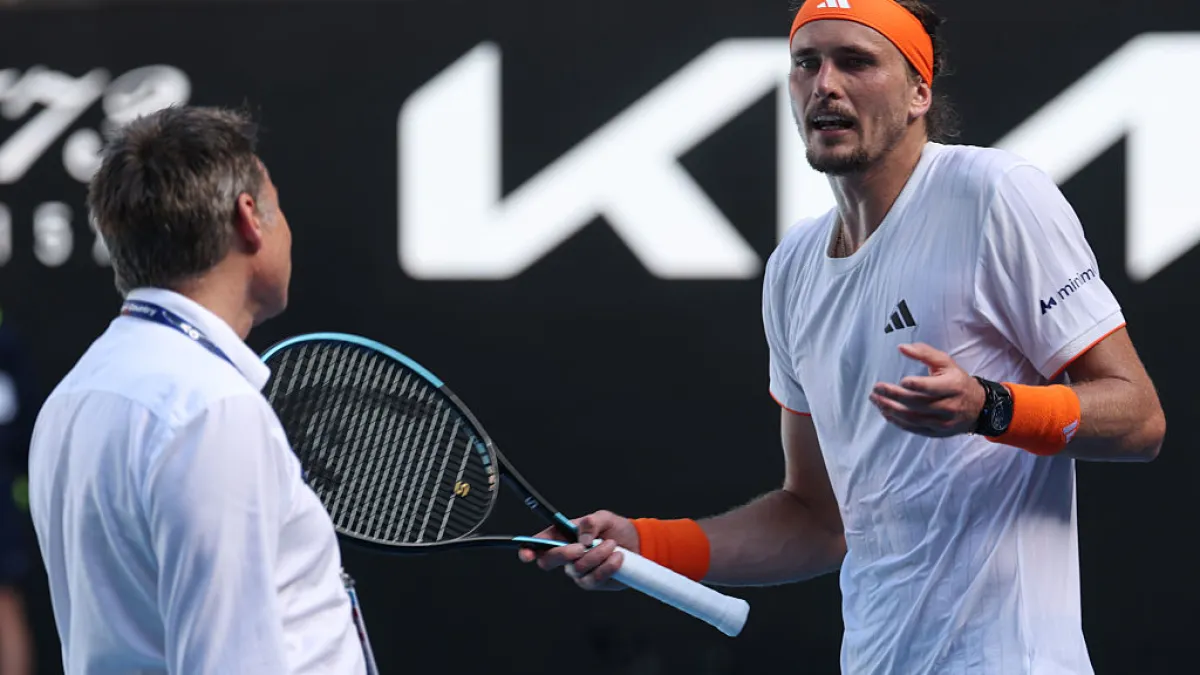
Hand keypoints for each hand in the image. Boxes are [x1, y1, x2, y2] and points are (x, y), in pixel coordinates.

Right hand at [517, 510, 639, 590]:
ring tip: (612, 544)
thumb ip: (591, 522)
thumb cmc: (614, 529)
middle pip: (548, 562)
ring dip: (597, 555)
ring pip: (576, 569)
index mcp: (561, 536)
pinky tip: (618, 557)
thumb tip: (582, 538)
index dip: (527, 550)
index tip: (526, 554)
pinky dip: (608, 566)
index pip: (538, 544)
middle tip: (583, 547)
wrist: (635, 543)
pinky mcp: (591, 582)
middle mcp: (565, 556)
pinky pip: (593, 579)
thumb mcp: (604, 518)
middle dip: (564, 554)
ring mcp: (577, 571)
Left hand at [870, 343, 985, 437]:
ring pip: (913, 418)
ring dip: (891, 409)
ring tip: (876, 400)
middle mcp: (949, 406)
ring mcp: (942, 422)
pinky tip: (886, 412)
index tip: (901, 380)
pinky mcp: (936, 432)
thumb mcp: (946, 363)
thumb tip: (901, 347)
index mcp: (953, 386)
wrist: (979, 407)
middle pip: (917, 403)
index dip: (916, 385)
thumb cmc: (958, 381)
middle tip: (876, 389)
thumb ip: (924, 353)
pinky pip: (914, 429)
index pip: (932, 388)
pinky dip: (897, 422)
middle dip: (894, 396)